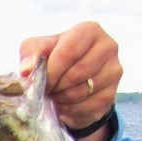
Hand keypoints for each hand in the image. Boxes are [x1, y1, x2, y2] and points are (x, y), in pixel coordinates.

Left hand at [19, 21, 120, 137]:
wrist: (71, 78)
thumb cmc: (54, 57)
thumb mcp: (38, 49)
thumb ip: (31, 54)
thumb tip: (27, 70)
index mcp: (90, 30)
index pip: (70, 51)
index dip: (52, 70)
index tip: (41, 80)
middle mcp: (108, 47)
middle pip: (78, 72)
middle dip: (56, 85)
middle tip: (46, 89)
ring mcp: (113, 71)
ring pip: (83, 91)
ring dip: (61, 98)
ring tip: (54, 94)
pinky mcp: (112, 94)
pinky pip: (87, 107)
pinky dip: (70, 109)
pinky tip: (64, 103)